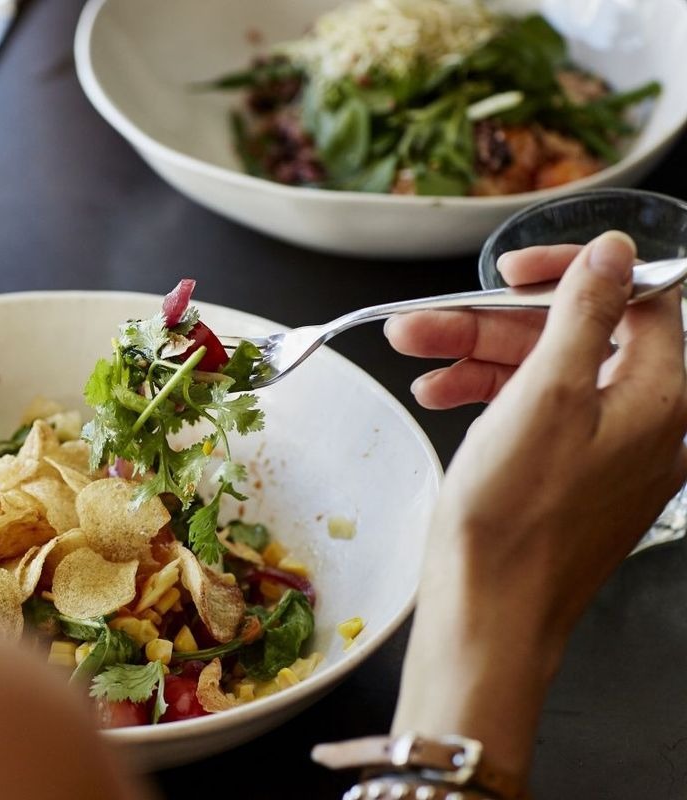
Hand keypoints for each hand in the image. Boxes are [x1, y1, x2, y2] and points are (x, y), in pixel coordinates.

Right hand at [391, 232, 686, 779]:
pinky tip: (439, 394)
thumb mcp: (545, 396)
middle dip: (493, 323)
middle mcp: (644, 423)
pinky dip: (487, 399)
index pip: (634, 301)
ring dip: (477, 358)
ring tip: (414, 357)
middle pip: (574, 339)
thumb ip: (585, 314)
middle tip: (426, 322)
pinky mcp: (570, 478)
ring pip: (545, 377)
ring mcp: (607, 453)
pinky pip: (536, 416)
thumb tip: (615, 253)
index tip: (512, 271)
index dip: (568, 275)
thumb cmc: (515, 519)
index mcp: (660, 397)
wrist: (489, 613)